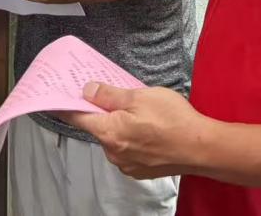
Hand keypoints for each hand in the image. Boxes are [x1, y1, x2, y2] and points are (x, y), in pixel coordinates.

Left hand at [66, 84, 209, 179]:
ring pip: (113, 138)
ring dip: (120, 125)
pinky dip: (131, 138)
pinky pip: (126, 149)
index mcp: (110, 132)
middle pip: (98, 127)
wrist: (202, 149)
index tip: (58, 95)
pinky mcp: (139, 170)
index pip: (77, 117)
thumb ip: (109, 95)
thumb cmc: (173, 119)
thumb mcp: (140, 96)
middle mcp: (113, 152)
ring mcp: (126, 164)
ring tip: (143, 114)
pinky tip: (149, 130)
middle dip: (104, 112)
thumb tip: (86, 90)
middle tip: (120, 97)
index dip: (67, 104)